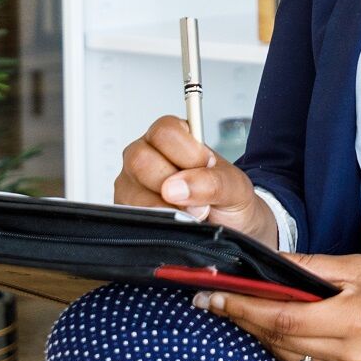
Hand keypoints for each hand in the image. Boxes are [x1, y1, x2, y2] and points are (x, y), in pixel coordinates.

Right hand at [112, 114, 276, 246]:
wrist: (229, 229)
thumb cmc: (227, 200)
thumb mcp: (234, 187)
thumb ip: (213, 182)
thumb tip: (176, 187)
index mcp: (174, 137)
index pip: (164, 131)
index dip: (186, 152)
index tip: (205, 166)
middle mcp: (147, 155)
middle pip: (140, 159)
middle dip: (173, 185)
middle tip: (197, 198)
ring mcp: (132, 183)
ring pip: (131, 190)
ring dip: (165, 208)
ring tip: (188, 213)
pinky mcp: (126, 209)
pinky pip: (130, 215)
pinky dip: (156, 222)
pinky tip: (173, 223)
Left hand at [196, 254, 360, 360]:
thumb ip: (313, 268)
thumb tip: (270, 262)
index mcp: (352, 322)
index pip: (280, 316)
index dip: (241, 306)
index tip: (211, 294)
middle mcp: (346, 357)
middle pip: (276, 339)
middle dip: (241, 318)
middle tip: (211, 298)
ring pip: (286, 357)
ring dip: (261, 334)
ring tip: (238, 310)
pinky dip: (287, 348)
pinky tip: (279, 329)